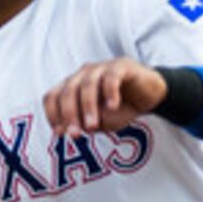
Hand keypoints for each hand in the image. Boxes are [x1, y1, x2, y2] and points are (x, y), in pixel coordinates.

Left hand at [43, 59, 165, 135]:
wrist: (150, 95)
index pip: (53, 97)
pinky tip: (113, 107)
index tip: (60, 133)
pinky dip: (110, 92)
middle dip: (69, 114)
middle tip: (75, 134)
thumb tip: (71, 129)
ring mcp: (101, 68)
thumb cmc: (121, 107)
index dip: (53, 115)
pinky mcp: (121, 66)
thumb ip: (87, 124)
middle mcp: (83, 75)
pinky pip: (111, 77)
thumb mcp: (102, 122)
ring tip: (93, 126)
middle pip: (68, 91)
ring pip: (87, 85)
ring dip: (87, 107)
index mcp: (73, 86)